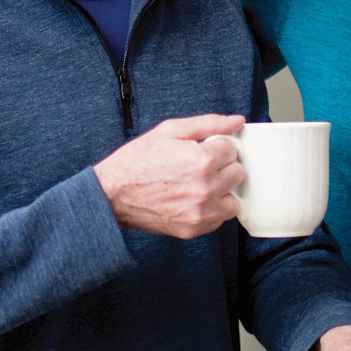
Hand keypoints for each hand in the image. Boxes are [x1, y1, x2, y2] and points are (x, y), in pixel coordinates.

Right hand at [92, 114, 244, 238]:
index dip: (215, 147)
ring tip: (199, 184)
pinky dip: (212, 209)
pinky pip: (220, 218)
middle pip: (237, 173)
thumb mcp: (170, 131)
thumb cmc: (137, 161)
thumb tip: (236, 121)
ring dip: (222, 190)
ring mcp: (201, 212)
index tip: (202, 150)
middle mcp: (206, 188)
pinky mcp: (195, 229)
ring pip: (233, 199)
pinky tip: (193, 199)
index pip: (232, 150)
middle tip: (200, 166)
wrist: (113, 195)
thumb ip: (208, 123)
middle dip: (222, 167)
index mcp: (202, 161)